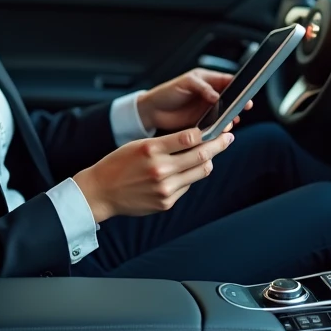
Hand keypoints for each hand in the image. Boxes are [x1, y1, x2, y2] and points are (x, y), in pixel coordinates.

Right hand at [74, 127, 233, 222]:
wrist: (101, 191)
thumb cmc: (119, 164)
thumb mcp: (139, 145)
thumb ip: (167, 143)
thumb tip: (197, 139)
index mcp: (151, 149)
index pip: (190, 137)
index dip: (210, 132)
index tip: (220, 127)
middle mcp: (160, 169)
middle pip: (201, 155)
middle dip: (219, 145)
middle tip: (228, 138)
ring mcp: (164, 188)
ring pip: (199, 172)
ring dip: (208, 162)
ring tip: (210, 155)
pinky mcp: (166, 202)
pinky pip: (187, 187)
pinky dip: (189, 177)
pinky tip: (183, 173)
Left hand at [135, 68, 253, 131]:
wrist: (152, 112)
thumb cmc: (166, 92)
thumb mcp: (185, 83)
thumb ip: (202, 87)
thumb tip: (217, 96)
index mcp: (207, 80)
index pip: (227, 81)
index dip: (238, 86)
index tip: (245, 92)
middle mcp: (210, 95)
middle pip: (230, 98)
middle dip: (238, 102)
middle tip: (245, 107)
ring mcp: (207, 109)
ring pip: (225, 112)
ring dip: (231, 116)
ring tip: (232, 120)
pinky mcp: (203, 122)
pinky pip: (217, 124)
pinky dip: (221, 126)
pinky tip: (224, 128)